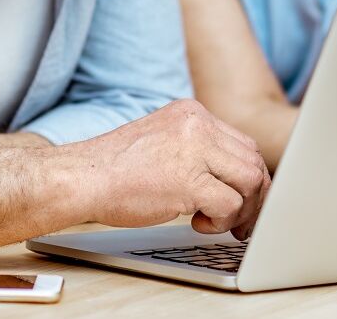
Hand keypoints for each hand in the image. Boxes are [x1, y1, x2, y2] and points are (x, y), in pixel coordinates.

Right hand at [72, 100, 269, 238]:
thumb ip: (196, 150)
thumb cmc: (115, 169)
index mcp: (192, 113)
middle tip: (242, 222)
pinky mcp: (189, 180)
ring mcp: (195, 150)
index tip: (245, 199)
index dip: (248, 176)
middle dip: (254, 196)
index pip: (242, 143)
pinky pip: (230, 204)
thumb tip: (229, 177)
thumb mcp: (164, 142)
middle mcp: (198, 124)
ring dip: (241, 210)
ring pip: (250, 181)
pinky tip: (198, 224)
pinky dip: (222, 221)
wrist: (82, 177)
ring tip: (217, 222)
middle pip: (253, 161)